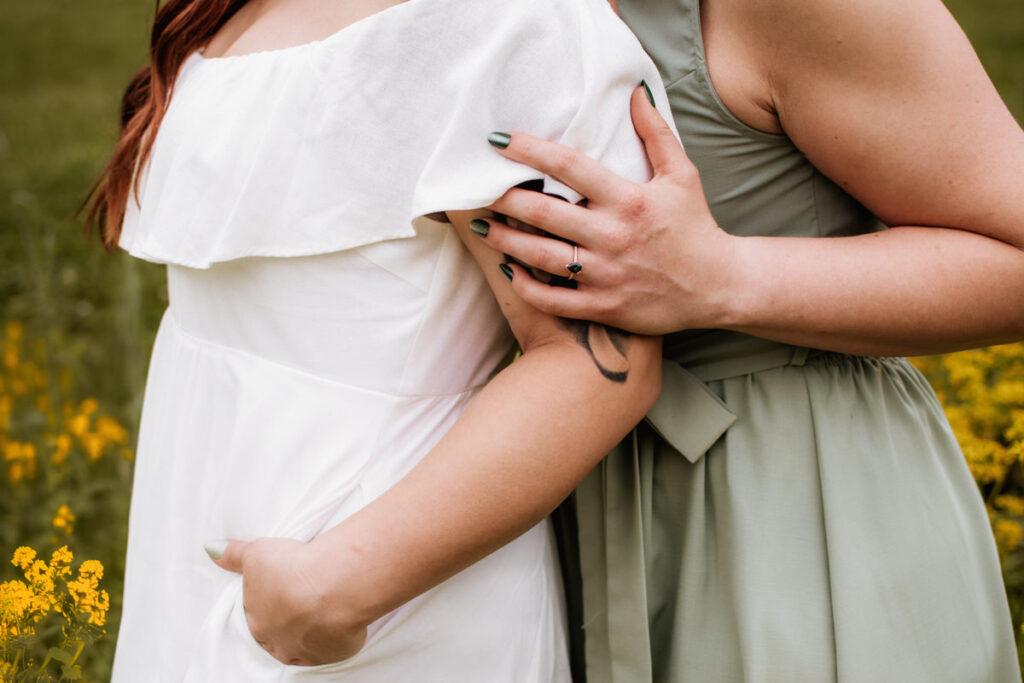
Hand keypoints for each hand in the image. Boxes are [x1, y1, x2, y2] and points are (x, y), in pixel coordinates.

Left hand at [211, 537, 367, 666]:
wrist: (331, 586)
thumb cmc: (292, 570)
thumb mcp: (256, 553)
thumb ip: (233, 554)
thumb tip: (211, 548)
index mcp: (259, 623)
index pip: (258, 618)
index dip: (269, 603)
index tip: (283, 590)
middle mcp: (281, 643)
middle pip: (282, 634)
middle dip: (290, 619)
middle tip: (305, 598)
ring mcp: (310, 651)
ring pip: (309, 644)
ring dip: (315, 630)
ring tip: (326, 608)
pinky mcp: (338, 652)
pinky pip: (337, 646)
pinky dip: (340, 634)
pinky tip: (344, 617)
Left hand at [478, 86, 743, 335]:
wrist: (719, 287)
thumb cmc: (695, 228)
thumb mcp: (681, 175)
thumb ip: (655, 134)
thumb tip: (634, 92)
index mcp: (629, 200)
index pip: (570, 168)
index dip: (530, 151)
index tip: (499, 142)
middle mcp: (613, 236)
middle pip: (544, 214)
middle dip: (505, 200)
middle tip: (479, 191)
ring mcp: (607, 275)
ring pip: (542, 257)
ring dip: (506, 241)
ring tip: (483, 228)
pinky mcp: (605, 307)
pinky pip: (555, 299)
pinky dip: (528, 287)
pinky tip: (510, 271)